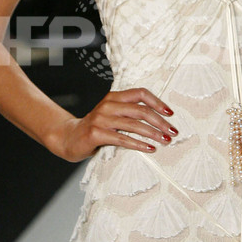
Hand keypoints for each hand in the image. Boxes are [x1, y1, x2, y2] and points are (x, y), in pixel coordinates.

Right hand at [52, 87, 178, 162]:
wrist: (68, 138)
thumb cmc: (96, 128)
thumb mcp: (112, 115)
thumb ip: (129, 113)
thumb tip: (159, 120)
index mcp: (114, 97)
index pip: (140, 93)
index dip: (157, 102)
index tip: (170, 113)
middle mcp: (108, 105)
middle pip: (141, 110)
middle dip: (160, 122)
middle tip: (172, 131)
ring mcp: (101, 119)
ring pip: (133, 125)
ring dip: (153, 133)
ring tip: (165, 141)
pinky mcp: (96, 133)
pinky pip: (122, 139)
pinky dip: (138, 144)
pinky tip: (149, 148)